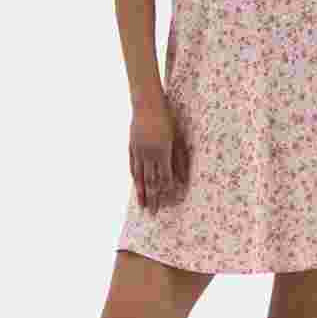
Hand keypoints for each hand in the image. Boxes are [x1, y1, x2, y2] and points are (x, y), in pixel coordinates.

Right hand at [129, 97, 189, 214]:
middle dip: (153, 198)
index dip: (166, 192)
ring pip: (140, 176)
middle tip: (153, 214)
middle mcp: (148, 154)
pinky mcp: (132, 147)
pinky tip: (136, 186)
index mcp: (162, 151)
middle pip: (151, 181)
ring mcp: (138, 151)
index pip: (165, 177)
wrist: (147, 103)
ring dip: (141, 193)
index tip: (169, 204)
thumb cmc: (167, 117)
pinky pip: (133, 167)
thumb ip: (180, 159)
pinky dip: (135, 179)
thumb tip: (184, 178)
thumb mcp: (177, 137)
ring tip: (142, 206)